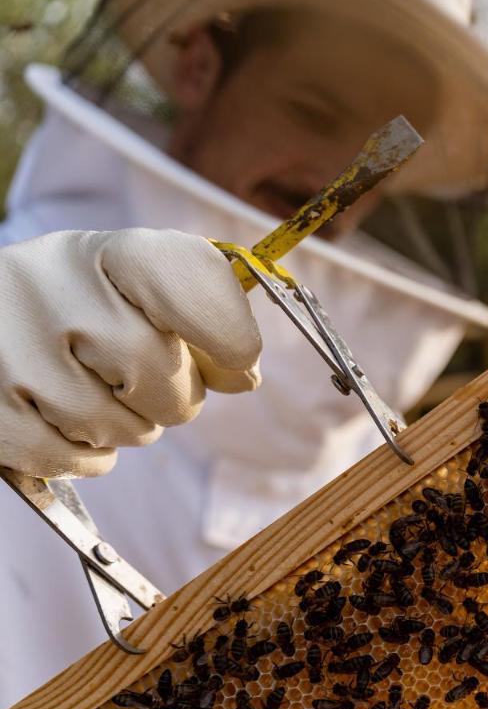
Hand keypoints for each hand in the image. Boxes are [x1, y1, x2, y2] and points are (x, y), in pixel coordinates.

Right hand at [0, 228, 262, 477]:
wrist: (0, 318)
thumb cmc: (90, 306)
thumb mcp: (143, 288)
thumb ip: (203, 319)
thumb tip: (242, 376)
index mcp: (106, 252)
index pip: (184, 277)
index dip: (227, 330)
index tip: (238, 358)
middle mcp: (50, 287)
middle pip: (155, 369)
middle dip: (177, 397)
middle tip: (160, 391)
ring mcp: (9, 346)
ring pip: (114, 424)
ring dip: (132, 429)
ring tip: (110, 401)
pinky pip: (68, 457)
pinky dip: (88, 457)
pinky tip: (77, 428)